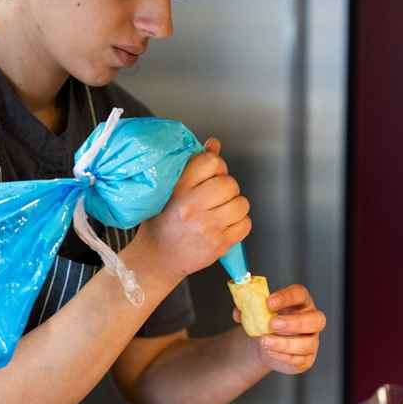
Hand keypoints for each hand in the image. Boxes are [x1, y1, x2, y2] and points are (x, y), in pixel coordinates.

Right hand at [138, 137, 250, 279]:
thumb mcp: (169, 189)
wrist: (157, 258)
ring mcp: (207, 227)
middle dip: (227, 187)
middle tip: (216, 196)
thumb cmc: (162, 223)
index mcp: (178, 188)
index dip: (216, 166)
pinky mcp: (219, 244)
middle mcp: (193, 207)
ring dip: (235, 205)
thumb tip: (214, 145)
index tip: (210, 175)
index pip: (211, 161)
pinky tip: (225, 224)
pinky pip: (245, 224)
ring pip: (241, 203)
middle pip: (229, 182)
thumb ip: (193, 166)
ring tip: (221, 211)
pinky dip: (239, 223)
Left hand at [234, 284, 325, 374]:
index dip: (286, 297)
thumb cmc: (265, 321)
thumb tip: (238, 312)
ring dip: (285, 343)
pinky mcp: (306, 358)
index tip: (268, 302)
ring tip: (265, 341)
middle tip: (271, 324)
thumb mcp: (257, 312)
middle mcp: (312, 320)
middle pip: (315, 319)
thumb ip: (248, 309)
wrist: (265, 342)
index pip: (300, 294)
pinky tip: (270, 352)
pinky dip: (283, 356)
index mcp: (301, 302)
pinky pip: (300, 359)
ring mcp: (312, 340)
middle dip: (294, 322)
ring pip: (308, 343)